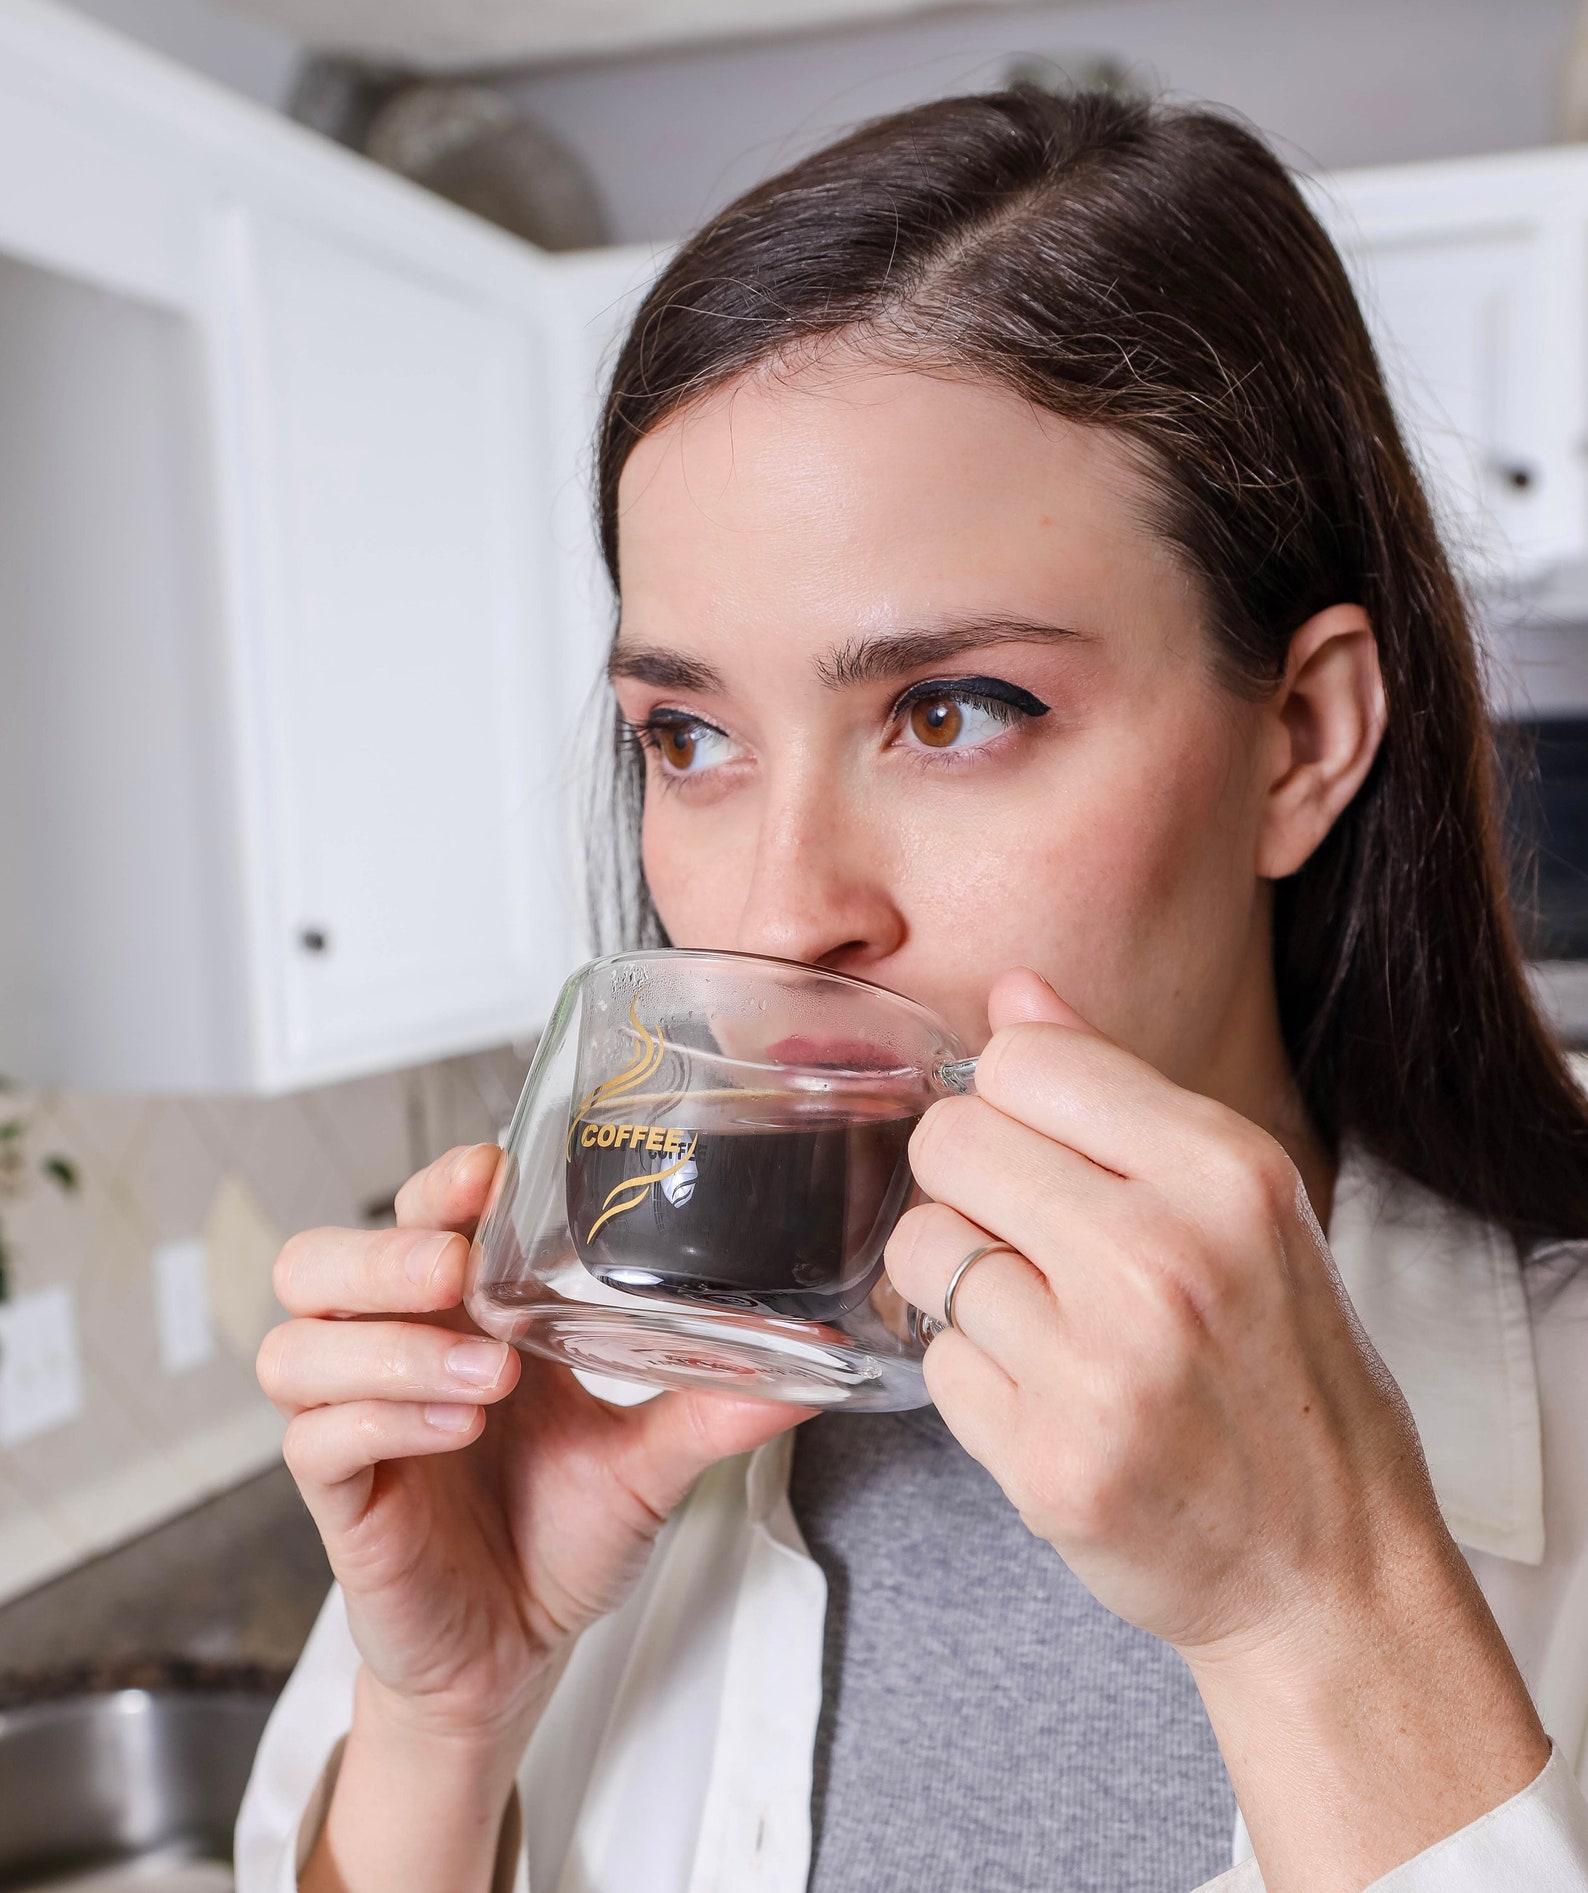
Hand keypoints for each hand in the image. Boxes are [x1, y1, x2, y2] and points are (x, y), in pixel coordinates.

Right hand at [260, 1144, 802, 1889]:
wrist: (516, 1654)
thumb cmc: (562, 1535)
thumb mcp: (649, 1461)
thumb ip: (714, 1405)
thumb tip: (817, 1359)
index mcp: (462, 1315)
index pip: (415, 1213)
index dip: (438, 1183)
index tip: (491, 1174)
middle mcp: (397, 1351)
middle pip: (317, 1259)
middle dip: (382, 1250)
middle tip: (458, 1271)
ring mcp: (357, 1421)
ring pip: (297, 1344)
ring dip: (389, 1346)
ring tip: (490, 1377)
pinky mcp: (340, 1497)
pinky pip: (316, 1439)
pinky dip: (383, 1419)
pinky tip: (458, 1428)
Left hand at [885, 970, 1545, 1892]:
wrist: (1331, 1565)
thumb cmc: (1286, 1370)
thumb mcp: (1241, 1203)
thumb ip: (1116, 1089)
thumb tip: (1014, 993)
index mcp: (1223, 1173)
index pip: (1019, 1061)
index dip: (1005, 1100)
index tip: (1032, 1143)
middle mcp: (1162, 1259)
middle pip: (948, 1142)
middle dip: (966, 1184)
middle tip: (1023, 1235)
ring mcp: (1102, 1369)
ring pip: (921, 1251)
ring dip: (958, 1283)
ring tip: (1038, 1321)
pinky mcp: (1048, 1463)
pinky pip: (934, 1362)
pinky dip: (970, 1375)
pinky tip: (1042, 1394)